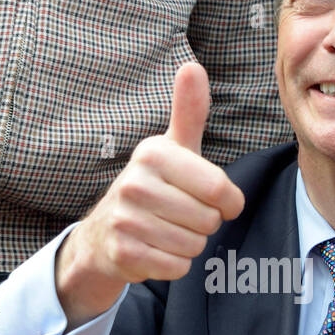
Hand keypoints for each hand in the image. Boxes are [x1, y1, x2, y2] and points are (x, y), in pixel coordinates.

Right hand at [55, 62, 244, 325]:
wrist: (106, 232)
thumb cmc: (155, 186)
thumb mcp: (174, 148)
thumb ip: (189, 111)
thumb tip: (192, 67)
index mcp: (153, 153)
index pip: (219, 189)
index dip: (228, 201)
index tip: (216, 199)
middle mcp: (134, 183)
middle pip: (209, 220)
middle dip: (204, 223)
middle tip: (181, 214)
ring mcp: (125, 220)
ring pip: (194, 245)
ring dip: (189, 244)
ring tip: (167, 230)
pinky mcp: (123, 253)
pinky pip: (177, 267)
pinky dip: (174, 264)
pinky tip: (156, 249)